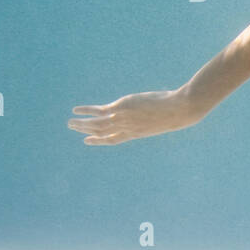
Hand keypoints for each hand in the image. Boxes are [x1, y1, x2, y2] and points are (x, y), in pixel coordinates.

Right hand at [68, 89, 202, 144]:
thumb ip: (159, 117)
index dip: (99, 141)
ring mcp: (123, 119)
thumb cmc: (178, 113)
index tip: (87, 141)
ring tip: (69, 122)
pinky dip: (86, 111)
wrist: (180, 110)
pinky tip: (75, 109)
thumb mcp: (167, 118)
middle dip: (86, 131)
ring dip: (81, 124)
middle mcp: (127, 128)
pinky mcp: (121, 108)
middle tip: (73, 128)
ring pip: (97, 124)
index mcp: (136, 133)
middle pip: (101, 133)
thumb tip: (168, 111)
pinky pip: (99, 111)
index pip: (113, 139)